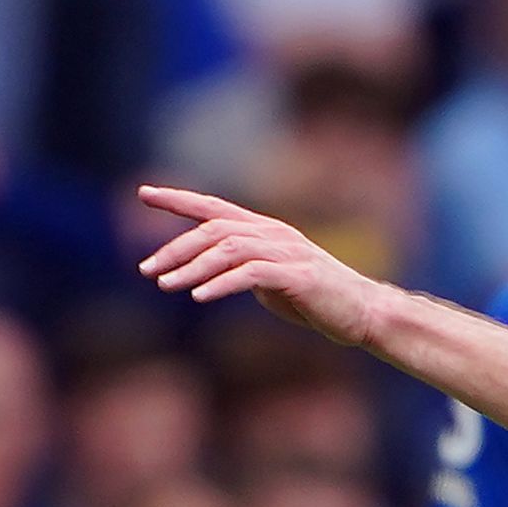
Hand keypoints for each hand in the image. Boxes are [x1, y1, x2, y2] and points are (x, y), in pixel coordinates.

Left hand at [136, 185, 396, 345]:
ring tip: (164, 285)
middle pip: (213, 229)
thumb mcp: (272, 282)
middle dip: (175, 247)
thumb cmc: (319, 302)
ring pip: (227, 249)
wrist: (363, 314)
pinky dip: (222, 283)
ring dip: (191, 267)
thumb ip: (244, 270)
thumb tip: (214, 274)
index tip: (144, 192)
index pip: (214, 207)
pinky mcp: (297, 275)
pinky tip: (200, 297)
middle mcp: (274, 233)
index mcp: (265, 230)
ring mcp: (287, 252)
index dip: (178, 198)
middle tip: (146, 269)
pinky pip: (251, 274)